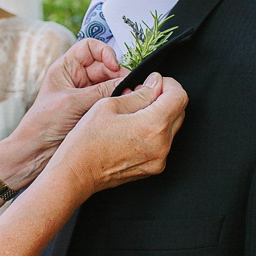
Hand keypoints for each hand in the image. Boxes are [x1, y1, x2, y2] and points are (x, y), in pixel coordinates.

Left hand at [12, 38, 127, 163]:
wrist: (36, 151)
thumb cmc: (43, 123)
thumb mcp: (73, 102)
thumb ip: (101, 91)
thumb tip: (126, 83)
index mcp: (65, 68)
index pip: (90, 47)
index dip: (104, 52)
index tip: (114, 65)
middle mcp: (76, 78)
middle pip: (104, 66)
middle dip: (117, 75)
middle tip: (128, 86)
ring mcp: (85, 94)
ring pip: (110, 84)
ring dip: (119, 89)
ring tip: (127, 98)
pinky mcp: (92, 110)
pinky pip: (109, 100)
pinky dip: (117, 101)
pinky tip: (123, 107)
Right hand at [47, 71, 187, 200]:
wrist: (77, 174)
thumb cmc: (86, 141)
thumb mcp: (109, 105)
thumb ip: (140, 93)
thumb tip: (155, 83)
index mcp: (153, 126)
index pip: (179, 96)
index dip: (168, 84)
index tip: (154, 82)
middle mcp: (162, 145)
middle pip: (179, 112)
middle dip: (164, 98)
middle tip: (142, 94)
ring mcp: (159, 160)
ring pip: (171, 128)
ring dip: (159, 114)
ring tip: (133, 112)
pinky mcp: (153, 168)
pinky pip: (162, 143)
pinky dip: (153, 131)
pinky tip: (132, 128)